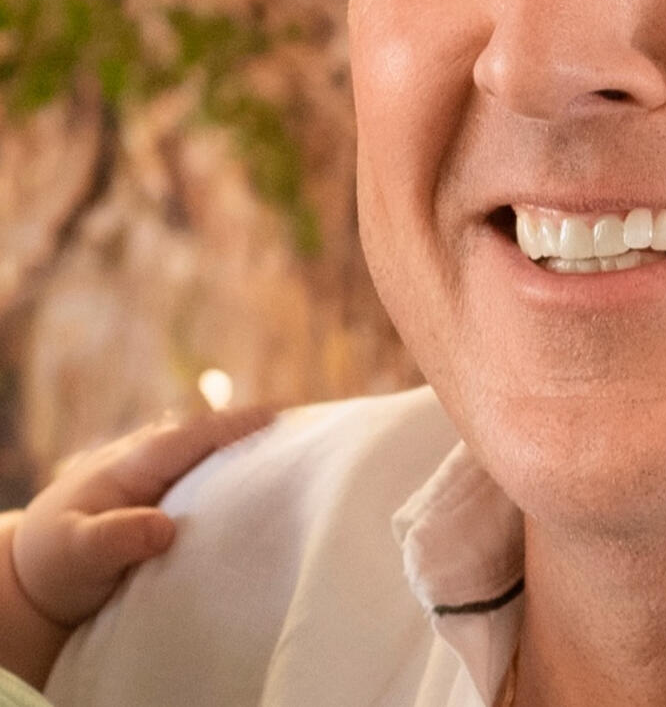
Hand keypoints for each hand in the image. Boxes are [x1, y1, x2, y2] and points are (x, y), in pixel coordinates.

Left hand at [11, 405, 273, 626]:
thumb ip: (115, 537)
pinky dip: (233, 460)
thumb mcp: (77, 554)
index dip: (236, 424)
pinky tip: (261, 469)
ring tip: (299, 441)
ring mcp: (159, 467)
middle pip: (210, 431)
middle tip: (311, 422)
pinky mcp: (165, 486)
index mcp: (133, 461)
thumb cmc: (56, 561)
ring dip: (248, 441)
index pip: (193, 434)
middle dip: (255, 424)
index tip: (279, 414)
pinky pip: (205, 464)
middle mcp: (150, 454)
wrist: (36, 570)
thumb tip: (165, 528)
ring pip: (209, 445)